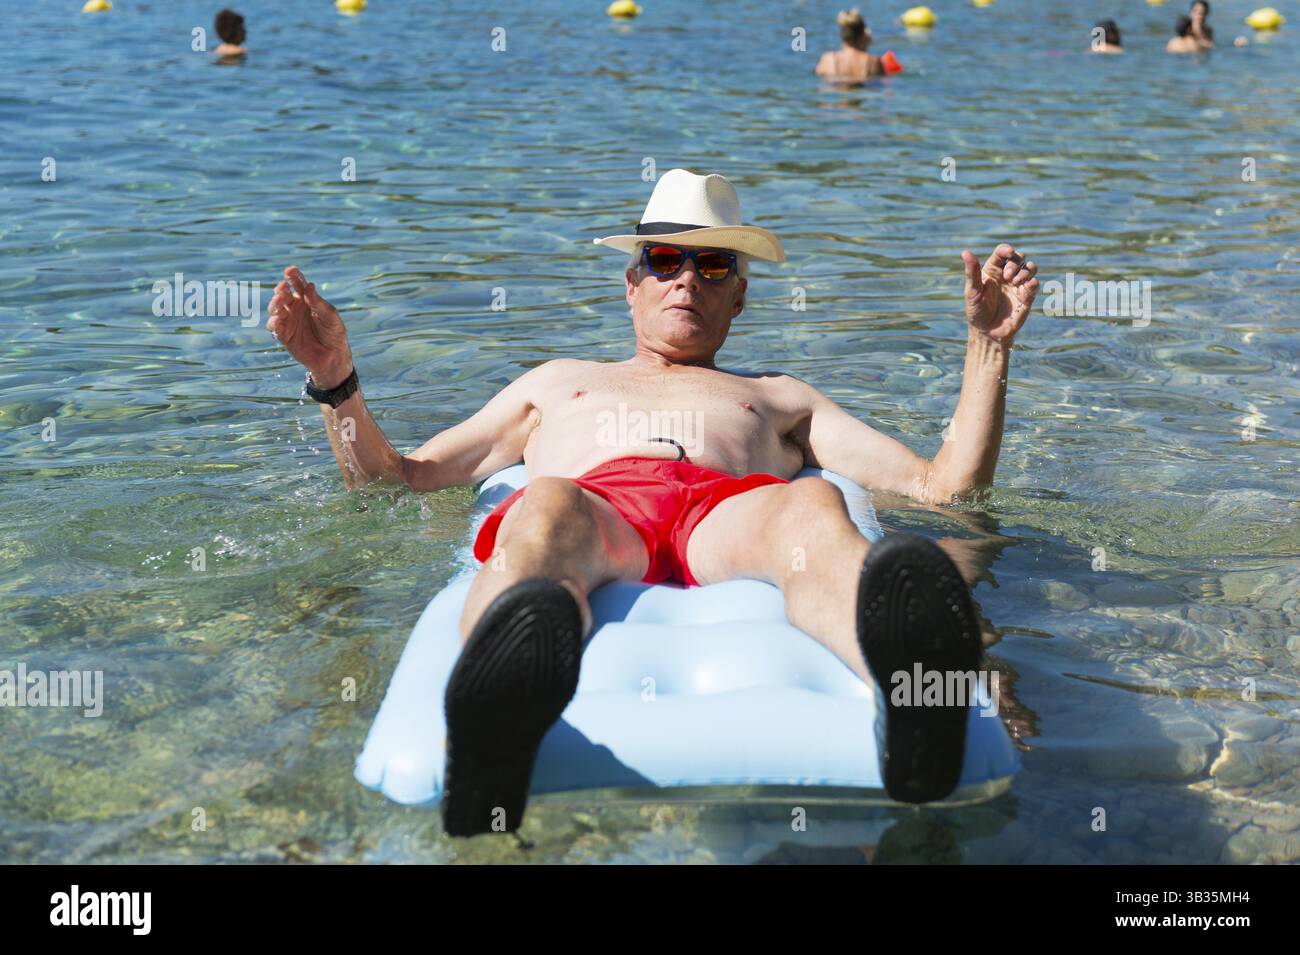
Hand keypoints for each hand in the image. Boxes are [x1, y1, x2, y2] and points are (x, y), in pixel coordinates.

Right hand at [267, 266, 353, 386]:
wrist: (333, 357)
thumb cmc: (334, 333)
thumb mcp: (330, 316)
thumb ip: (318, 303)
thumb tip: (309, 286)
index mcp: (307, 299)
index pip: (298, 284)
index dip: (293, 276)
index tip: (290, 270)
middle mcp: (295, 308)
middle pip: (283, 295)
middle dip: (281, 290)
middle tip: (283, 287)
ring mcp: (288, 321)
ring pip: (275, 309)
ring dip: (275, 304)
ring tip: (280, 301)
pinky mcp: (284, 336)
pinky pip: (276, 328)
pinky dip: (274, 323)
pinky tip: (278, 319)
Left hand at [961, 244, 1037, 345]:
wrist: (988, 332)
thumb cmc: (976, 311)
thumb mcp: (972, 291)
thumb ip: (972, 272)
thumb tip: (965, 252)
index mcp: (992, 270)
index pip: (1002, 253)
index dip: (1006, 249)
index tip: (1008, 252)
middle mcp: (1006, 274)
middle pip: (1018, 257)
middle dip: (1015, 263)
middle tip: (1008, 276)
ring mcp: (1018, 284)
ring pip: (1030, 267)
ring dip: (1026, 270)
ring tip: (1015, 281)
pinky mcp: (1027, 296)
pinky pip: (1035, 284)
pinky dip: (1033, 282)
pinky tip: (1027, 286)